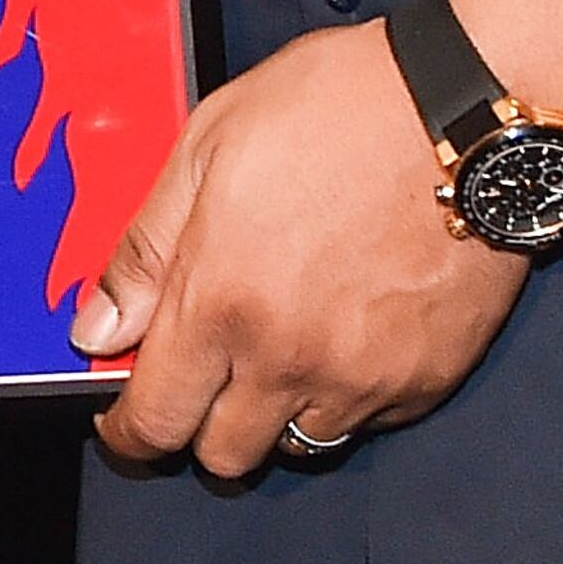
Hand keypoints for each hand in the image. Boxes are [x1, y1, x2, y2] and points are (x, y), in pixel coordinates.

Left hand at [68, 23, 524, 476]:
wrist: (467, 111)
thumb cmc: (337, 106)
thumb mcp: (209, 144)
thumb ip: (146, 249)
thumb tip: (95, 330)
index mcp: (222, 303)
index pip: (155, 421)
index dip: (130, 431)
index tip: (128, 419)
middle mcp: (289, 360)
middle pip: (224, 456)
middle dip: (203, 421)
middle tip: (212, 366)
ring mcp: (363, 379)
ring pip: (298, 443)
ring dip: (278, 409)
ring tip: (288, 336)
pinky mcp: (425, 381)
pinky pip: (368, 420)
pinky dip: (348, 392)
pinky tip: (352, 325)